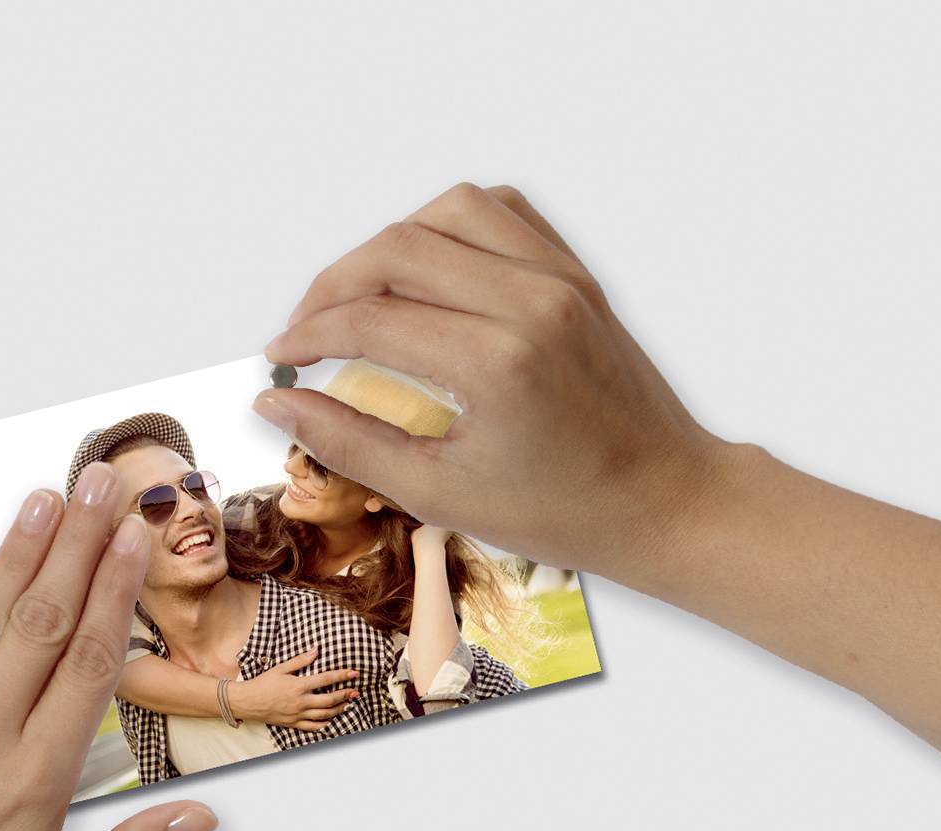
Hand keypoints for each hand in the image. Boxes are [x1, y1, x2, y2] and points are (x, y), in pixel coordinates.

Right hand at [227, 645, 360, 731]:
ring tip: (347, 704)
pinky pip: (313, 727)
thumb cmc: (263, 682)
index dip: (342, 676)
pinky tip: (331, 720)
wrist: (247, 701)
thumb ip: (300, 660)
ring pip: (325, 715)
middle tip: (356, 692)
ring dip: (339, 709)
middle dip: (345, 695)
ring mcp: (298, 714)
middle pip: (330, 700)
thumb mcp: (281, 668)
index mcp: (299, 686)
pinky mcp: (293, 723)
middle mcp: (301, 702)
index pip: (327, 680)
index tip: (355, 673)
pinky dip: (324, 724)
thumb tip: (316, 650)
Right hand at [255, 182, 744, 582]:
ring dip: (387, 245)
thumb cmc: (566, 510)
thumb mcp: (441, 494)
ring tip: (359, 295)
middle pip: (397, 251)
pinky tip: (426, 267)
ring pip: (446, 212)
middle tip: (304, 332)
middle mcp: (530, 301)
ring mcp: (559, 278)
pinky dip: (449, 224)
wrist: (664, 499)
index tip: (279, 361)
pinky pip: (500, 212)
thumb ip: (349, 443)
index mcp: (496, 363)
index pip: (369, 320)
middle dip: (332, 287)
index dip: (308, 336)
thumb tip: (276, 406)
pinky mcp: (576, 272)